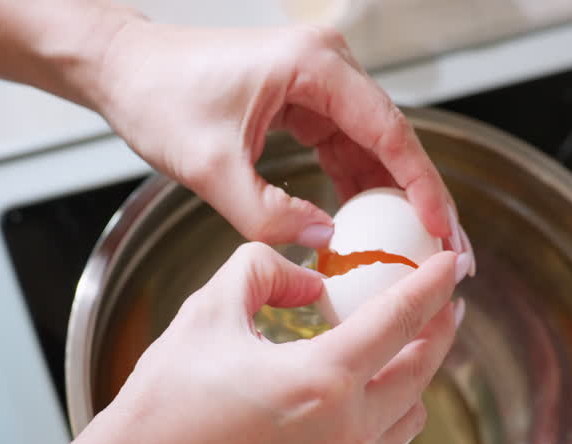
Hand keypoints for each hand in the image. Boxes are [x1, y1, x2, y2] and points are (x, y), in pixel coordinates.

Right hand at [74, 243, 461, 443]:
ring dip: (414, 375)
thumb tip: (309, 280)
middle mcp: (346, 431)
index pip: (400, 319)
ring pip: (411, 414)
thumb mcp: (207, 311)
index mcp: (322, 380)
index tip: (451, 265)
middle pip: (421, 368)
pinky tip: (370, 396)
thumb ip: (264, 270)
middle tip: (439, 300)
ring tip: (399, 346)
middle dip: (437, 327)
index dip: (431, 285)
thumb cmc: (165, 403)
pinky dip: (392, 416)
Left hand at [83, 18, 474, 271]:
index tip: (442, 230)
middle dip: (419, 197)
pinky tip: (367, 227)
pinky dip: (357, 186)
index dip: (422, 187)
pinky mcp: (304, 100)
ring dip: (391, 196)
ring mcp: (318, 81)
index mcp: (313, 66)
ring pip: (372, 146)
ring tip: (416, 247)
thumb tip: (324, 244)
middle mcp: (326, 64)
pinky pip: (345, 146)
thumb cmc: (158, 97)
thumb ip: (268, 214)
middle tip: (446, 249)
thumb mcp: (210, 169)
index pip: (388, 132)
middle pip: (392, 139)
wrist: (125, 70)